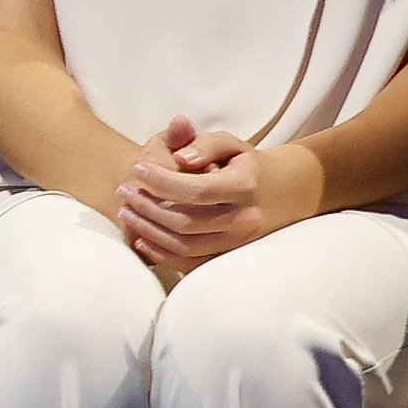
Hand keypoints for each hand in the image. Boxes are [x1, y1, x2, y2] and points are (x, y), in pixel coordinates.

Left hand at [114, 114, 322, 270]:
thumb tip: (179, 158)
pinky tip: (142, 238)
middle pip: (186, 221)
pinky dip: (163, 254)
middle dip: (147, 206)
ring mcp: (239, 242)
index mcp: (245, 186)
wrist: (283, 192)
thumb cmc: (246, 164)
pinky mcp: (230, 256)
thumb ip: (204, 143)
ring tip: (126, 210)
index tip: (137, 169)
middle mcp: (245, 218)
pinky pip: (192, 263)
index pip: (196, 190)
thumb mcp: (231, 143)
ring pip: (185, 245)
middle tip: (124, 191)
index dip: (162, 181)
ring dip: (148, 230)